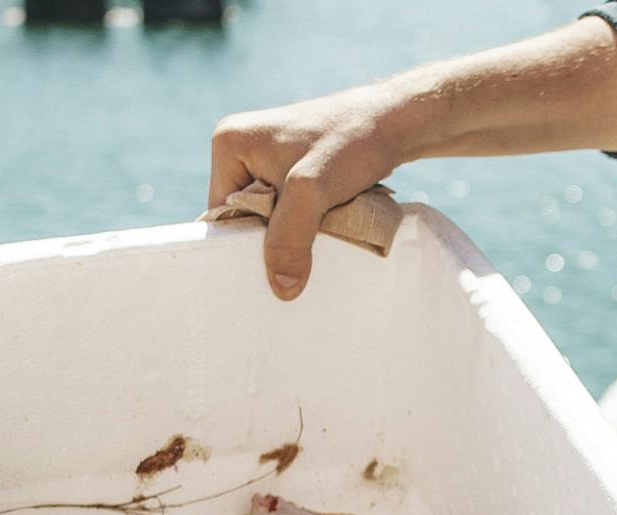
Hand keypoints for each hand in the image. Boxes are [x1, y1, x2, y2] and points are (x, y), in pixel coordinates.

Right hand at [210, 81, 423, 299]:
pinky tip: (324, 238)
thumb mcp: (313, 190)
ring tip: (314, 254)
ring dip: (292, 239)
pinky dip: (306, 229)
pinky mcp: (292, 169)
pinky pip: (289, 212)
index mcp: (228, 144)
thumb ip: (291, 237)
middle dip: (269, 244)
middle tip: (296, 272)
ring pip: (271, 219)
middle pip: (244, 218)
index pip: (221, 215)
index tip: (272, 272)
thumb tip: (281, 289)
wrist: (394, 121)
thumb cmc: (353, 143)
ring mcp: (267, 158)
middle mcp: (241, 148)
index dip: (244, 245)